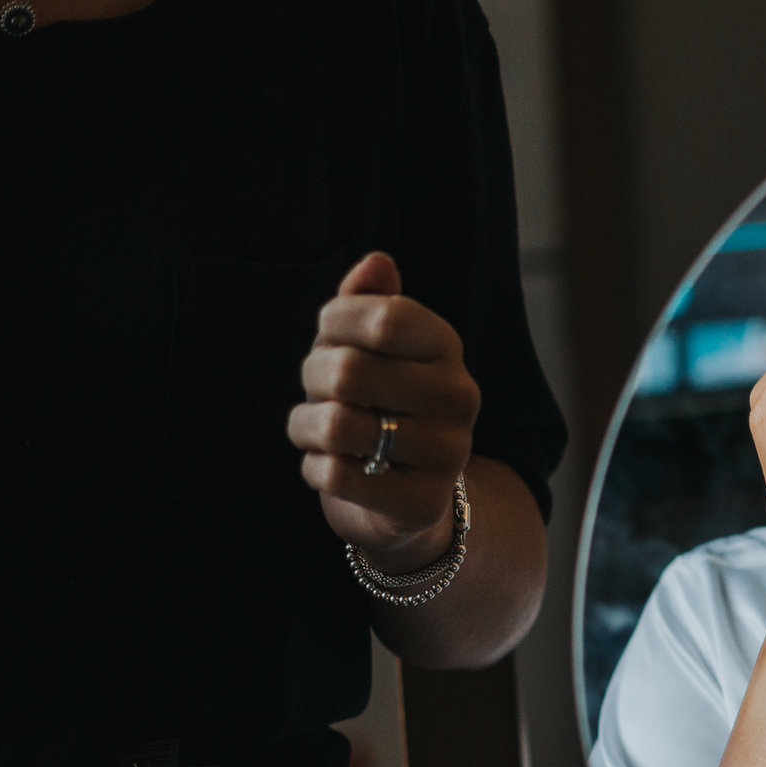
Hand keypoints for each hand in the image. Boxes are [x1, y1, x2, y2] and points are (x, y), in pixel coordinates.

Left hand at [288, 253, 480, 571]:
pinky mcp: (422, 503)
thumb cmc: (375, 404)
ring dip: (306, 427)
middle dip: (312, 378)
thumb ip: (368, 303)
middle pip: (348, 371)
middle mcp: (459, 396)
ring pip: (336, 425)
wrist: (406, 496)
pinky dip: (316, 469)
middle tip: (321, 390)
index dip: (334, 324)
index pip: (382, 318)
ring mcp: (448, 453)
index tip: (330, 337)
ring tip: (319, 431)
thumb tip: (377, 263)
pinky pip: (335, 475)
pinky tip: (333, 467)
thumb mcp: (367, 348)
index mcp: (447, 348)